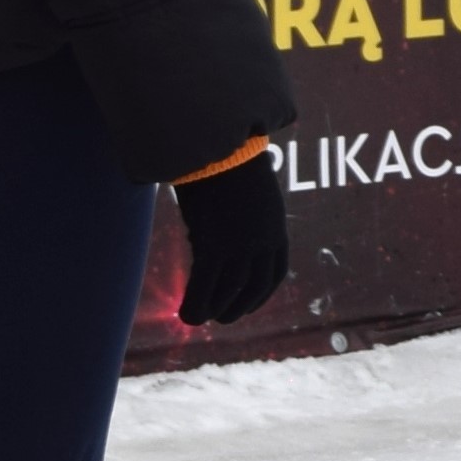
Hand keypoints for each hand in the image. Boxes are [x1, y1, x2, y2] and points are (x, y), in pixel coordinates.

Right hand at [169, 151, 289, 325]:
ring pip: (229, 292)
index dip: (262, 293)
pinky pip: (204, 286)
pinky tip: (185, 316)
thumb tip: (214, 225)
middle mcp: (264, 242)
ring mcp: (241, 246)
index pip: (275, 271)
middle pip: (254, 288)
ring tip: (199, 318)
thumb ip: (237, 214)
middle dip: (238, 307)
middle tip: (221, 317)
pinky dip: (195, 305)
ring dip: (215, 310)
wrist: (220, 141)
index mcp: (275, 228)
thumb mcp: (243, 189)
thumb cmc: (226, 157)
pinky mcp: (215, 246)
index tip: (250, 303)